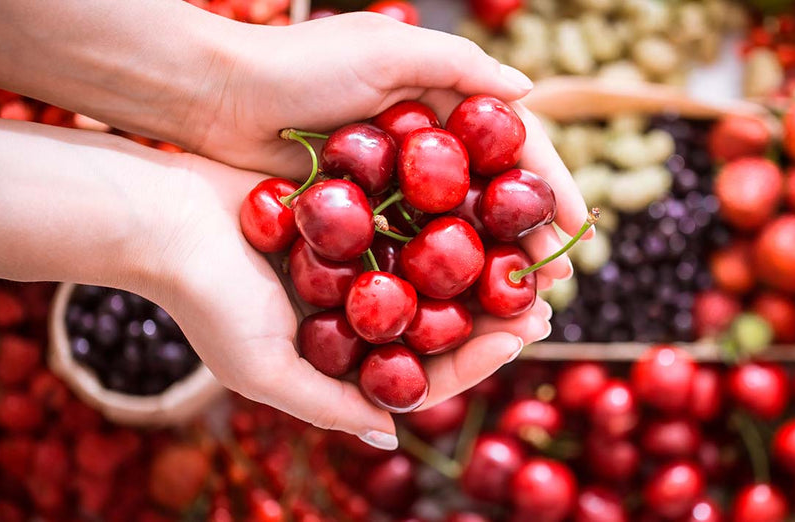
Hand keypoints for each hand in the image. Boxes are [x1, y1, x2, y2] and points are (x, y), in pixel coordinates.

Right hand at [152, 153, 553, 448]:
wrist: (164, 216)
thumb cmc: (206, 300)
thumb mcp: (261, 370)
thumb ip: (327, 406)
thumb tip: (390, 441)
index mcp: (342, 356)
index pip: (421, 372)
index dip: (471, 362)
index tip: (514, 341)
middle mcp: (358, 312)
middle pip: (441, 321)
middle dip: (493, 315)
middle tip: (545, 302)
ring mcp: (359, 262)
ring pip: (437, 269)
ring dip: (484, 266)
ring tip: (531, 257)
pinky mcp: (356, 213)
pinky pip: (413, 217)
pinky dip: (450, 216)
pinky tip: (490, 205)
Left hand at [187, 13, 591, 283]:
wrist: (215, 97)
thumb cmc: (300, 66)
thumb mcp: (385, 51)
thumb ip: (458, 68)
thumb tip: (528, 92)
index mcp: (443, 102)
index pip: (514, 147)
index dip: (549, 185)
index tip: (578, 225)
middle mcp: (427, 146)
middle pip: (495, 198)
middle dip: (530, 237)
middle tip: (554, 279)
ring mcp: (394, 184)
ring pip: (459, 230)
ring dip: (492, 265)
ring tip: (518, 302)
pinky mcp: (361, 214)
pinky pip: (412, 248)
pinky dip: (438, 275)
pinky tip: (456, 306)